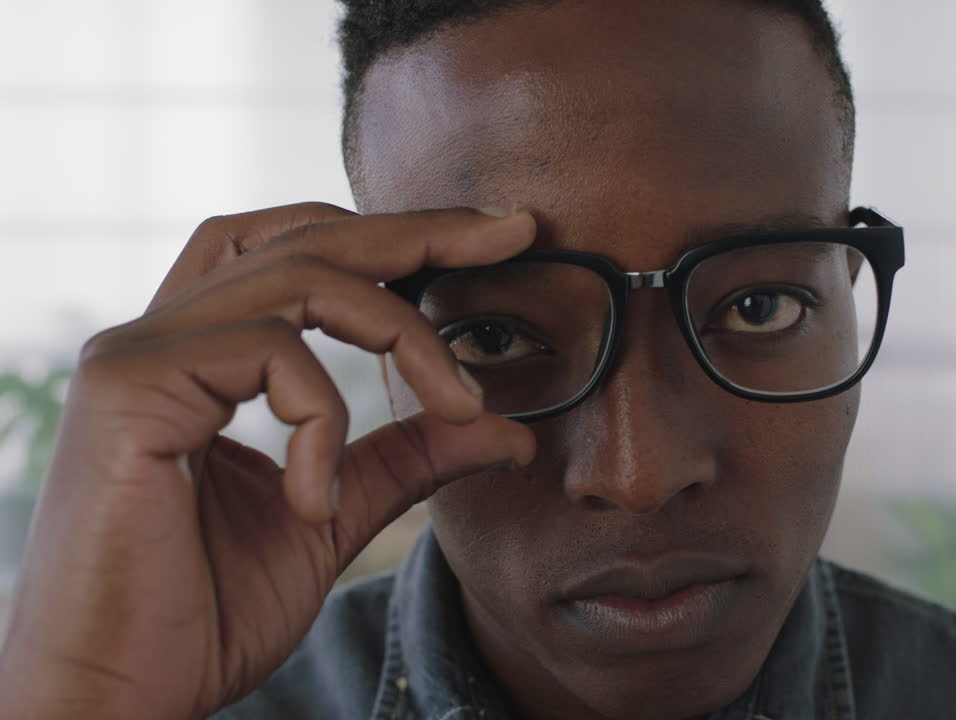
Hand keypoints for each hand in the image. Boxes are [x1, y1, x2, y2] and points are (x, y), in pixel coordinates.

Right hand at [0, 204, 537, 719]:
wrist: (119, 695)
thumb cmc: (204, 614)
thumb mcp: (336, 515)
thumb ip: (408, 458)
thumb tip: (505, 427)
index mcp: (203, 355)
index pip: (300, 251)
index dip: (394, 234)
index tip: (492, 237)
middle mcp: (163, 334)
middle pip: (307, 235)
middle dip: (421, 228)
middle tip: (511, 233)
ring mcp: (139, 352)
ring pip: (304, 277)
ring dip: (406, 334)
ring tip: (458, 404)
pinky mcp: (128, 386)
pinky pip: (270, 353)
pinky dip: (323, 418)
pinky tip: (316, 501)